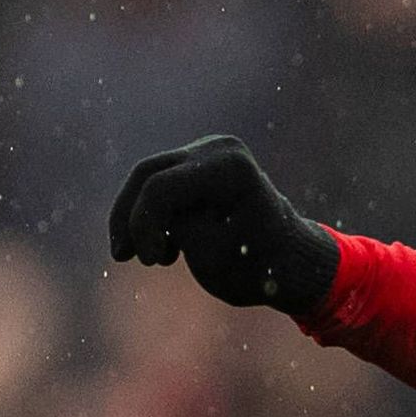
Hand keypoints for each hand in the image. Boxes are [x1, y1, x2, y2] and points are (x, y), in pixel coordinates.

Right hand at [108, 135, 342, 313]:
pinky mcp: (202, 163)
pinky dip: (155, 215)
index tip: (150, 263)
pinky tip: (167, 250)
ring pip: (149, 178)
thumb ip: (175, 226)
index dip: (142, 226)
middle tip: (121, 257)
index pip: (161, 189)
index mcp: (233, 168)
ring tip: (157, 260)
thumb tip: (148, 206)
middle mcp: (221, 149)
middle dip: (129, 217)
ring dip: (139, 219)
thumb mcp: (212, 257)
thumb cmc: (261, 266)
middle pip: (148, 175)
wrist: (294, 264)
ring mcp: (211, 151)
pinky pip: (162, 183)